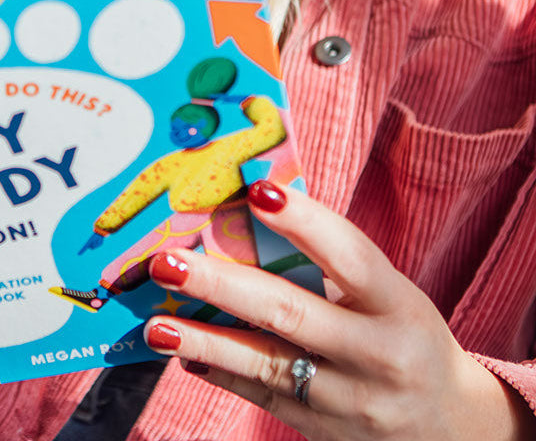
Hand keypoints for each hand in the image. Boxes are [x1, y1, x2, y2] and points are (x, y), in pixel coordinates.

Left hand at [143, 181, 533, 440]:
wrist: (451, 425)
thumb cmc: (401, 331)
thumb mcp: (387, 294)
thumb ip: (329, 260)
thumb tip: (248, 209)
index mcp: (397, 305)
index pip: (350, 256)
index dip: (305, 223)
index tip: (256, 191)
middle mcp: (378, 355)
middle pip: (291, 314)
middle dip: (222, 285)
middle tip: (167, 262)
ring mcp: (351, 401)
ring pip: (267, 365)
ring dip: (205, 340)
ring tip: (155, 325)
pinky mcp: (324, 432)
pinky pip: (262, 396)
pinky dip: (218, 370)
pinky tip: (181, 349)